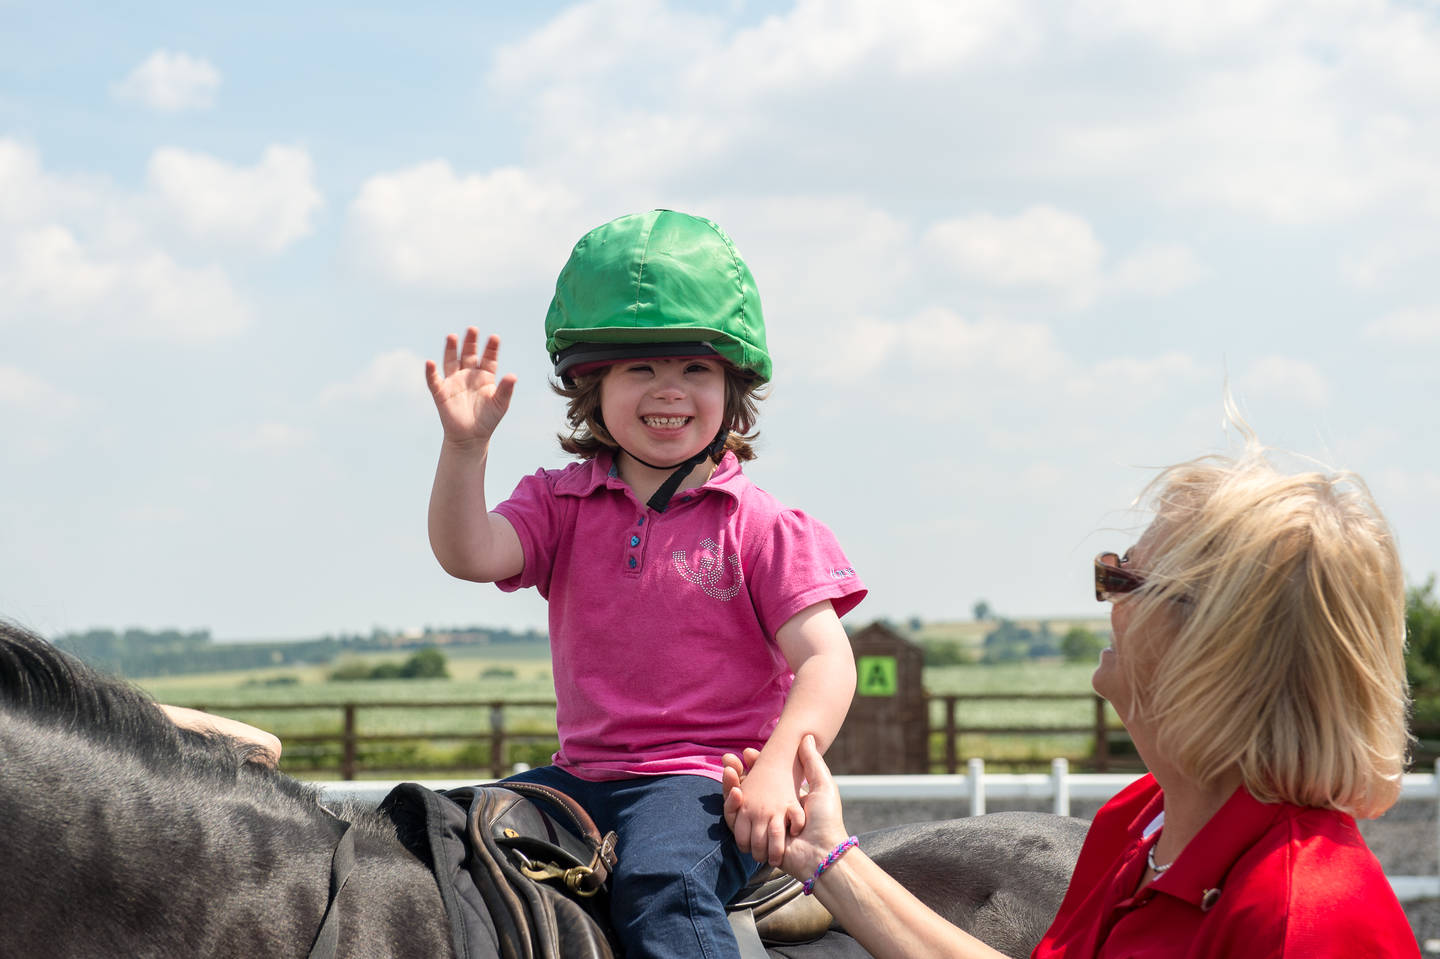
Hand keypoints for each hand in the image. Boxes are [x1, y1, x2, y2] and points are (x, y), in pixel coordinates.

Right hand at [424, 328, 517, 446]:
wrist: (471, 437)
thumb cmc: (488, 419)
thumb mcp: (500, 404)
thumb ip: (506, 389)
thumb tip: (513, 375)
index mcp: (485, 376)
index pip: (488, 358)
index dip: (491, 348)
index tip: (495, 337)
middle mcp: (468, 375)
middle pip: (469, 354)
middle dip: (470, 342)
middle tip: (472, 329)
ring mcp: (454, 382)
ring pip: (451, 361)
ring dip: (450, 349)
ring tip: (452, 336)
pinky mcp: (441, 392)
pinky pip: (434, 380)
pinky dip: (431, 372)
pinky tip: (430, 363)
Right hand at [724, 735, 848, 878]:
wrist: (824, 852)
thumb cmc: (827, 819)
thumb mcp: (823, 785)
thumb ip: (812, 762)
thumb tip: (807, 736)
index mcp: (786, 801)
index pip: (763, 781)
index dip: (753, 766)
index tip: (747, 752)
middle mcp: (771, 814)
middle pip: (746, 791)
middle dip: (736, 774)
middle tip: (729, 759)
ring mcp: (761, 827)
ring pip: (737, 805)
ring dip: (730, 787)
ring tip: (730, 770)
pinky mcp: (753, 840)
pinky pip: (735, 822)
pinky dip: (731, 806)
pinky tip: (736, 791)